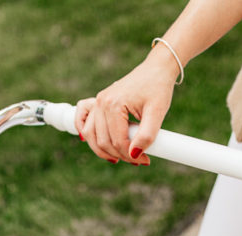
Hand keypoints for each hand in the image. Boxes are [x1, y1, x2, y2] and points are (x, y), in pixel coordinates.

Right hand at [75, 48, 179, 165]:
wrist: (157, 69)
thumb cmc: (158, 88)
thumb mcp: (157, 112)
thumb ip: (147, 135)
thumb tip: (134, 155)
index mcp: (114, 105)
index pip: (117, 142)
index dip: (131, 156)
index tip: (146, 160)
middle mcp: (102, 103)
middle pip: (103, 142)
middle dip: (119, 155)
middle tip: (137, 160)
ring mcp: (98, 102)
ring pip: (91, 136)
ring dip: (103, 150)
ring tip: (120, 157)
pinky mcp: (98, 102)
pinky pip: (83, 119)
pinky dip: (84, 131)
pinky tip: (88, 141)